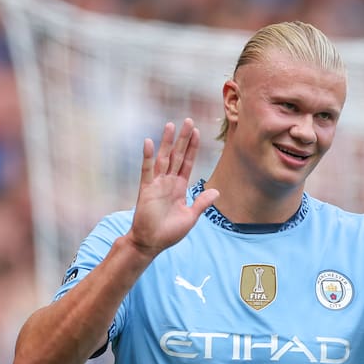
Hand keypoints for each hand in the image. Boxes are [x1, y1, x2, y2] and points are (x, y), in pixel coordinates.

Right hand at [127, 118, 217, 256]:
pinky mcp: (146, 189)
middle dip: (183, 139)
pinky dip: (148, 156)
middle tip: (188, 120)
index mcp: (180, 187)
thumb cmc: (169, 232)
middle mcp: (168, 182)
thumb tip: (216, 191)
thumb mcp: (191, 216)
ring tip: (170, 125)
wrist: (151, 243)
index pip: (187, 162)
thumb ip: (202, 203)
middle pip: (177, 155)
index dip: (192, 148)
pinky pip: (147, 170)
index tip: (196, 132)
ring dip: (167, 142)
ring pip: (163, 158)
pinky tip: (149, 142)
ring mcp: (157, 184)